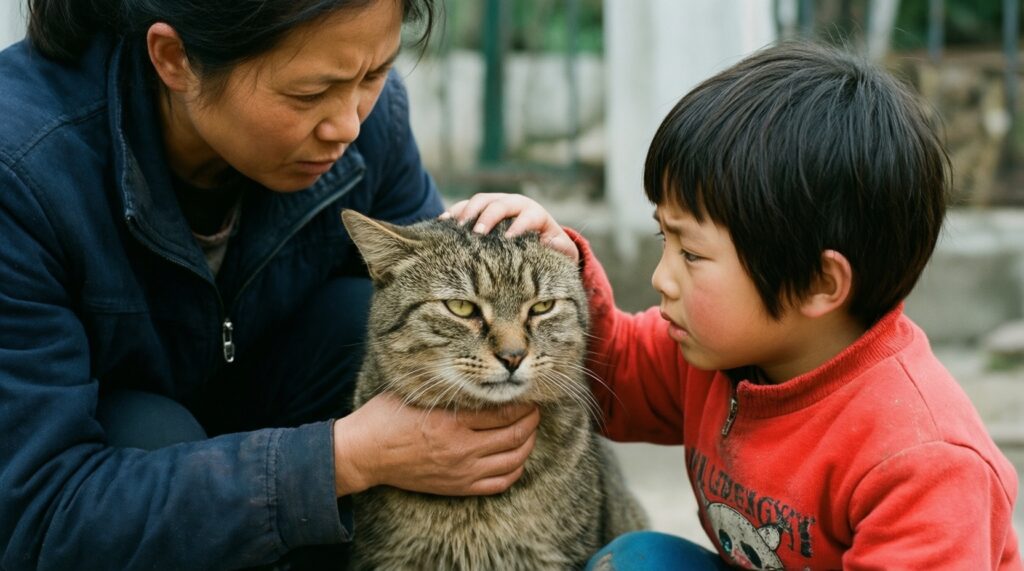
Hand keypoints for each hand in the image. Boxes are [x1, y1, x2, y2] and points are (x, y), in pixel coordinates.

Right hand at [332, 392, 539, 495]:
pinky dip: (515, 469)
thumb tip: (479, 375)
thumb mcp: (418, 394)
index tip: (527, 393)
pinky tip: (517, 457)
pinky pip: (500, 483)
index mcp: (452, 423)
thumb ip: (448, 388)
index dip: (522, 403)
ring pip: (513, 460)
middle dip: (531, 420)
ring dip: (528, 443)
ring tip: (529, 430)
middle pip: (514, 435)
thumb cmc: (387, 417)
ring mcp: (462, 472)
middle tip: (534, 409)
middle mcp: (461, 450)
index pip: (504, 413)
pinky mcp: (458, 487)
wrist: (366, 454)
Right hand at [441, 193, 578, 262]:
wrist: (536, 240)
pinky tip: (442, 224)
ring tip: (458, 229)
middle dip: (488, 217)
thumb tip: (550, 241)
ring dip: (468, 212)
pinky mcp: (480, 209)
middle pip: (499, 203)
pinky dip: (454, 212)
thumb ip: (560, 247)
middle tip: (478, 234)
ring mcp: (495, 204)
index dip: (519, 224)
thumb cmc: (549, 249)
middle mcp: (514, 204)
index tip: (510, 239)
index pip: (527, 214)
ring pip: (480, 200)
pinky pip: (464, 206)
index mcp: (534, 213)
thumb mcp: (561, 251)